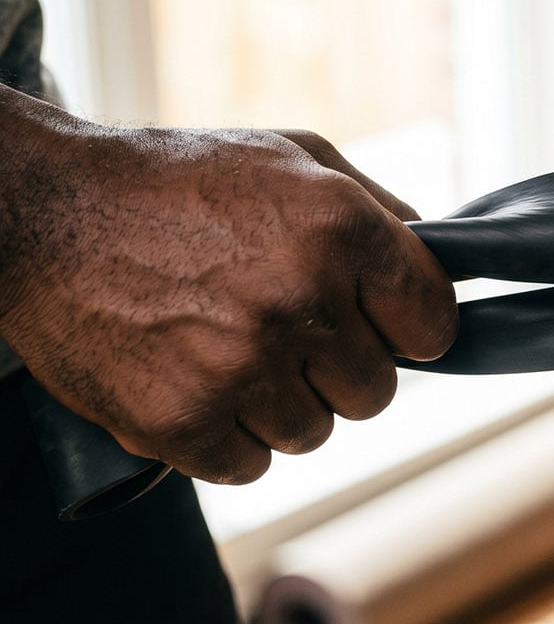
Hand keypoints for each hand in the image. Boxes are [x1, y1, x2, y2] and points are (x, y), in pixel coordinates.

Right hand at [0, 123, 456, 483]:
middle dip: (340, 370)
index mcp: (341, 229)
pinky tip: (195, 383)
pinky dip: (226, 439)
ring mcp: (240, 364)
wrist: (43, 212)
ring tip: (228, 349)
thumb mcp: (293, 158)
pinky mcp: (180, 420)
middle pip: (376, 391)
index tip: (381, 325)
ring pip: (313, 433)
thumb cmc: (178, 181)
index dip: (409, 329)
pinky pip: (248, 466)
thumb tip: (441, 264)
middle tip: (287, 334)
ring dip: (280, 405)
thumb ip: (379, 209)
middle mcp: (300, 298)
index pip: (432, 323)